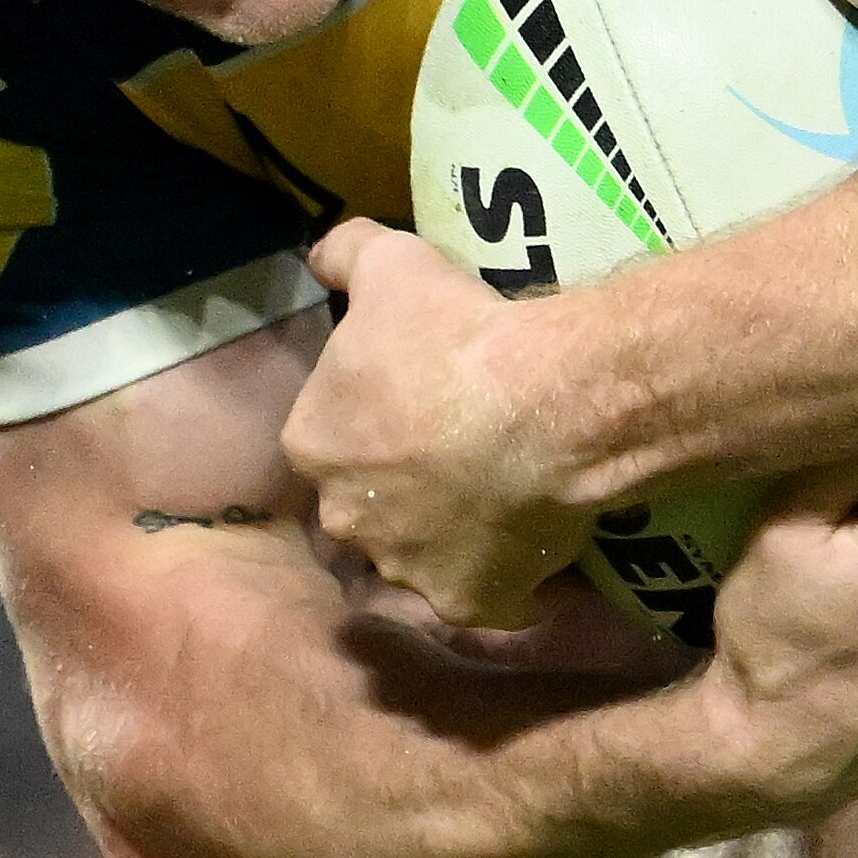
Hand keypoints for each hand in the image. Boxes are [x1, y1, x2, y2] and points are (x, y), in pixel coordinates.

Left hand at [285, 218, 590, 626]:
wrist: (545, 407)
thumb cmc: (455, 335)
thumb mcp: (391, 262)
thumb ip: (344, 253)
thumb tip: (320, 254)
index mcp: (312, 444)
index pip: (330, 430)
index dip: (375, 411)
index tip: (421, 391)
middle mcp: (346, 520)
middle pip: (370, 500)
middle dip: (405, 482)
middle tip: (463, 442)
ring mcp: (408, 570)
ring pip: (423, 551)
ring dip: (451, 529)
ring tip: (504, 488)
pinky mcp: (472, 604)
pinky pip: (488, 593)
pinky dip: (509, 574)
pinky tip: (538, 539)